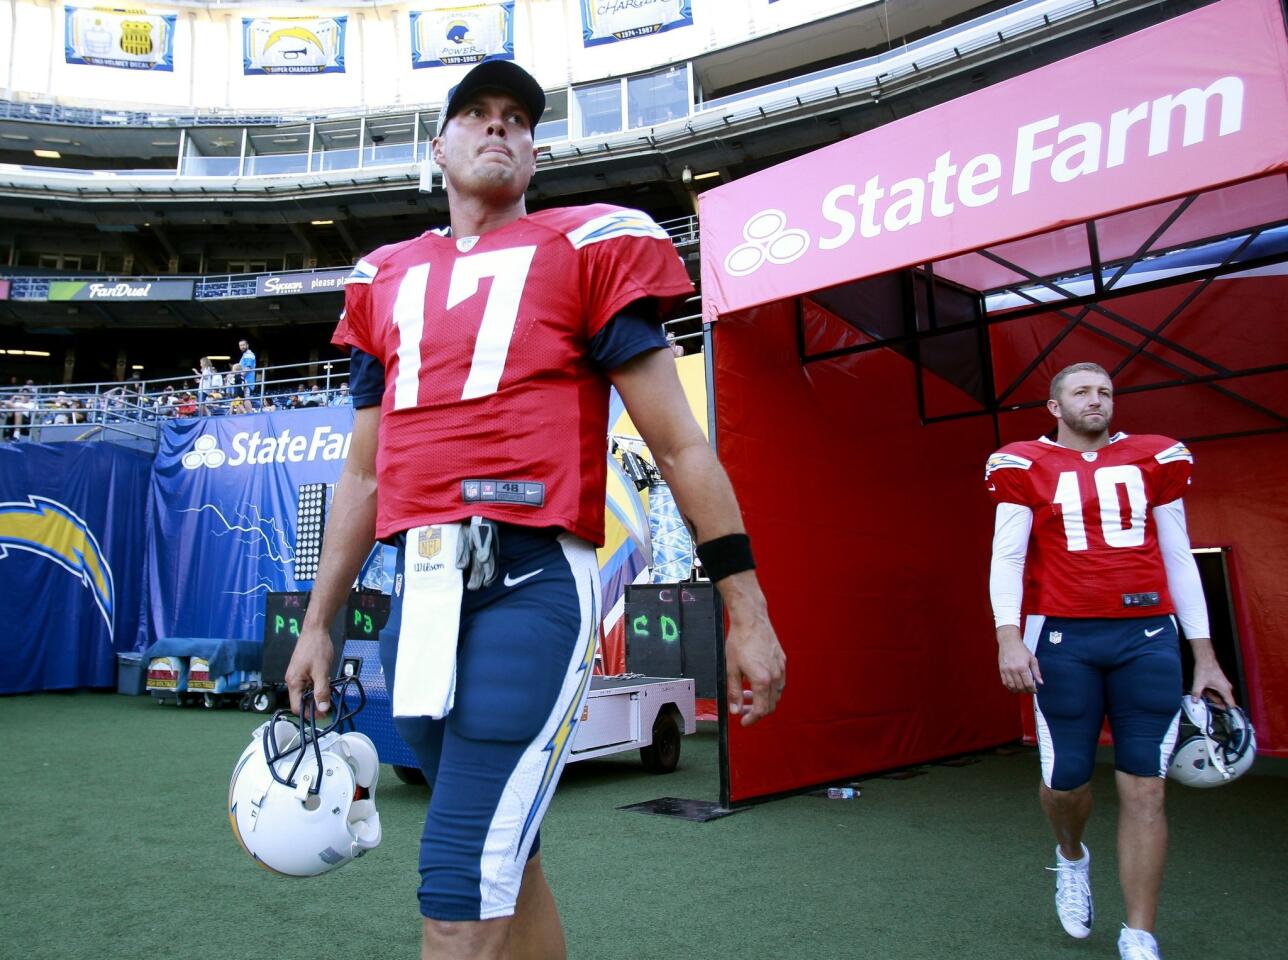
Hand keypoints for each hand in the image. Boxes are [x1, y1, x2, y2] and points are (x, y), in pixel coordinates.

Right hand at [284, 625, 333, 715]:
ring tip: (329, 692)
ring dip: (317, 694)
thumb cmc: (317, 648)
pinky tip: (327, 682)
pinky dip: (318, 686)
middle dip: (314, 704)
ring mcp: (298, 675)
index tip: (323, 715)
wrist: (316, 630)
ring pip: (307, 692)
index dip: (309, 713)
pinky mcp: (303, 671)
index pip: (296, 707)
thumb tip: (323, 709)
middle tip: (329, 704)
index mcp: (293, 682)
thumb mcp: (322, 672)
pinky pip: (309, 684)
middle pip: (301, 701)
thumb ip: (321, 691)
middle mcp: (293, 680)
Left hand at [724, 607, 785, 726]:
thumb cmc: (740, 641)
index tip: (744, 721)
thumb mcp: (731, 669)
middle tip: (744, 711)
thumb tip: (735, 710)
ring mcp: (781, 668)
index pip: (761, 710)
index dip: (752, 719)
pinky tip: (757, 681)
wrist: (751, 620)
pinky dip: (770, 688)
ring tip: (747, 694)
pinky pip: (780, 681)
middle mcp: (775, 676)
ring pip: (777, 694)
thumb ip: (734, 692)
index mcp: (762, 680)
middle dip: (757, 711)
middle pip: (771, 704)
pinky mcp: (782, 661)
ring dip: (764, 699)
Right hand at [998, 630, 1041, 693]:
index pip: (1028, 683)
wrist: (1009, 642)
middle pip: (1020, 686)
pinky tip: (1014, 687)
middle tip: (1029, 691)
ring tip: (1022, 690)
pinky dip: (1009, 687)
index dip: (1032, 689)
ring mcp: (1006, 670)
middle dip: (1026, 691)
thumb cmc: (1021, 649)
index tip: (1035, 691)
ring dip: (1017, 690)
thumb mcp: (1032, 659)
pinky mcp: (1001, 670)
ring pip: (1012, 686)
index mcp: (1023, 667)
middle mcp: (1014, 670)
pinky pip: (1005, 682)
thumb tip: (1040, 682)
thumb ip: (1036, 672)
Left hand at [1190, 644, 1234, 708]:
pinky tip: (1205, 690)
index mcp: (1225, 690)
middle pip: (1224, 701)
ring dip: (1212, 698)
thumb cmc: (1205, 668)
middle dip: (1215, 703)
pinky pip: (1217, 692)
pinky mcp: (1220, 683)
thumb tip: (1194, 701)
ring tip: (1204, 694)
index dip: (1225, 710)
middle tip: (1207, 703)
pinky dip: (1211, 693)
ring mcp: (1224, 685)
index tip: (1218, 712)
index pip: (1231, 705)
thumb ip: (1196, 693)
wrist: (1205, 659)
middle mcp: (1227, 688)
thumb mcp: (1199, 683)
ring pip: (1219, 696)